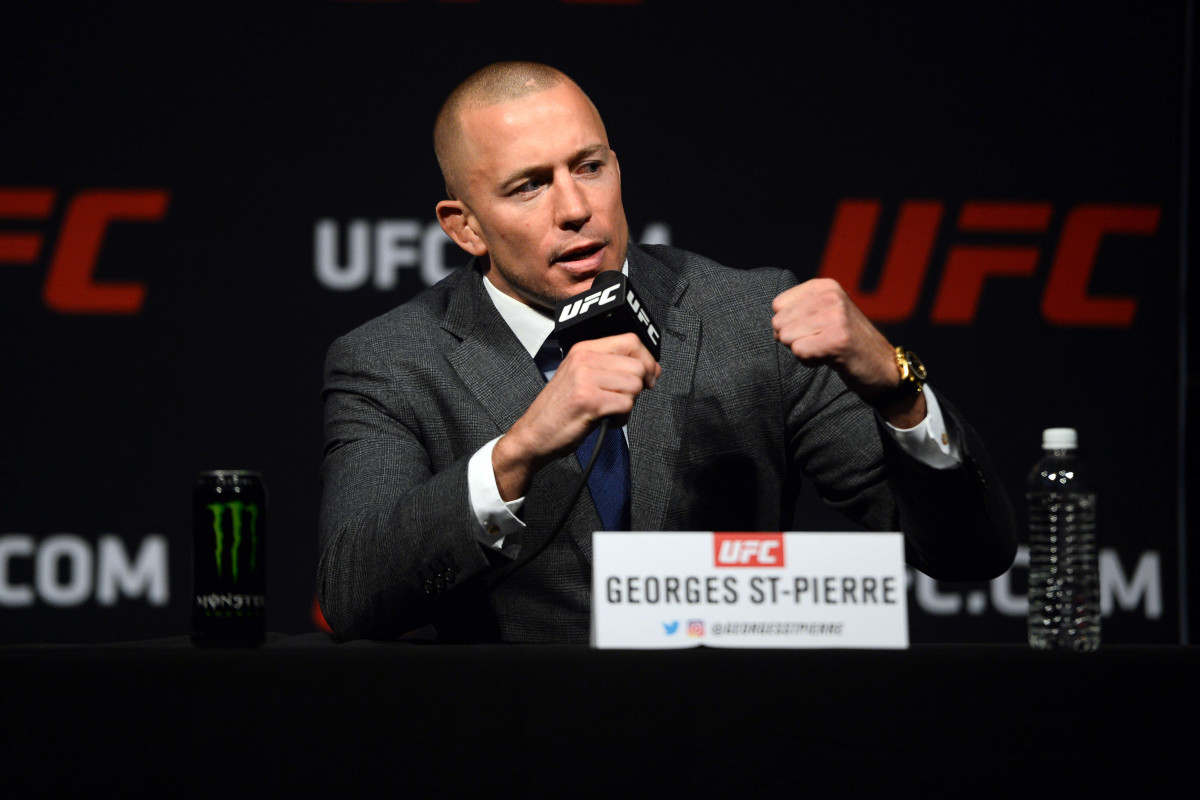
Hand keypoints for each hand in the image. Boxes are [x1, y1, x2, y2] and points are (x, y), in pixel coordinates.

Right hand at [492, 332, 659, 499]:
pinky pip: (626, 405)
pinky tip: (606, 419)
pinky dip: (621, 418)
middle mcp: (584, 359)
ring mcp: (585, 378)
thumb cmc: (560, 409)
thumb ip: (612, 368)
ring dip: (628, 404)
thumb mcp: (582, 377)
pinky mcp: (588, 400)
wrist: (534, 434)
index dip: (647, 359)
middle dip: (638, 387)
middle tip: (622, 399)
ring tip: (609, 410)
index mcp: (583, 349)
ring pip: (634, 386)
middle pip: (637, 365)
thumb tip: (651, 368)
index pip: (631, 340)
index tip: (648, 376)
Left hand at [771, 278, 925, 426]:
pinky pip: (799, 352)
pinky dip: (809, 361)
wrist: (881, 366)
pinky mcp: (837, 340)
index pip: (778, 304)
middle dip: (793, 338)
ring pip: (787, 338)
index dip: (789, 323)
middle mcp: (831, 296)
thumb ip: (799, 309)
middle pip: (779, 322)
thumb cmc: (846, 341)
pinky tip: (829, 358)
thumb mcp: (826, 313)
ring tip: (826, 349)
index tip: (814, 328)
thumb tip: (774, 323)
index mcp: (825, 286)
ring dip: (803, 350)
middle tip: (820, 342)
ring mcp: (836, 317)